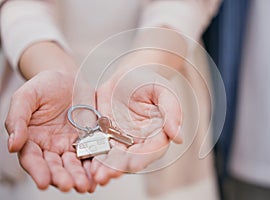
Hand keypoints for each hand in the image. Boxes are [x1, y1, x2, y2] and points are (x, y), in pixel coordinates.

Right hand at [5, 70, 95, 191]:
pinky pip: (94, 153)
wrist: (68, 78)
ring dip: (81, 176)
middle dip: (62, 177)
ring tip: (86, 185)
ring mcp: (72, 145)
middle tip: (68, 185)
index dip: (38, 171)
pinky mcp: (90, 140)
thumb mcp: (26, 96)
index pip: (33, 159)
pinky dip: (97, 164)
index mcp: (33, 139)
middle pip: (56, 166)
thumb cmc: (44, 86)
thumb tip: (13, 144)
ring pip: (76, 164)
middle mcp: (52, 147)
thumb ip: (17, 118)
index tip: (43, 182)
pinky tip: (100, 173)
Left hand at [91, 69, 181, 184]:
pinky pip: (98, 143)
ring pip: (112, 155)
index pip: (151, 151)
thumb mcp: (165, 92)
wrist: (131, 74)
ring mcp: (121, 138)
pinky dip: (92, 152)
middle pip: (129, 157)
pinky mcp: (105, 132)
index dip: (142, 158)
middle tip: (106, 176)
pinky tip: (85, 159)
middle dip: (118, 167)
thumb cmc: (151, 81)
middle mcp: (139, 141)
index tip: (131, 166)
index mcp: (157, 134)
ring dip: (103, 165)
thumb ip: (172, 113)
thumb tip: (179, 137)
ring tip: (94, 174)